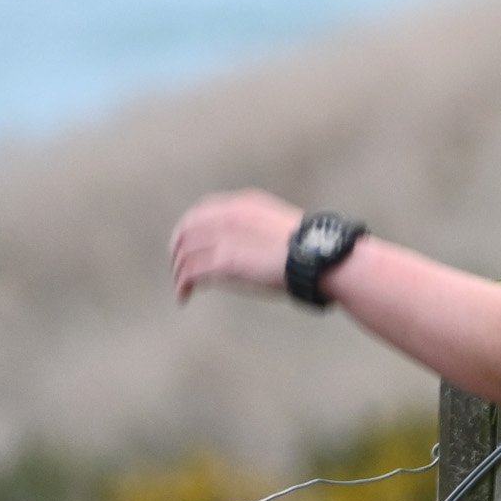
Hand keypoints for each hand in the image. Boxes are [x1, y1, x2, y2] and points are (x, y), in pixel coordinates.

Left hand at [169, 191, 303, 301]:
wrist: (322, 258)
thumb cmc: (314, 250)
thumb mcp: (282, 228)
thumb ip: (261, 231)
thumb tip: (258, 248)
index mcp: (244, 205)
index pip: (202, 212)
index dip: (188, 229)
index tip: (188, 245)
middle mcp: (228, 216)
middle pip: (186, 231)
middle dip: (178, 250)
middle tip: (178, 267)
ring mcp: (226, 238)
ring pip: (186, 253)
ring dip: (179, 271)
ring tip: (182, 286)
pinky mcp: (225, 261)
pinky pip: (191, 272)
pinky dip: (183, 284)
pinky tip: (184, 296)